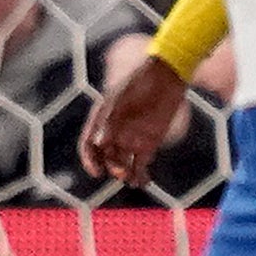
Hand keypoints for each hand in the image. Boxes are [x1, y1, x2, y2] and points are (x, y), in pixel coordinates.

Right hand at [80, 44, 192, 187]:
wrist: (167, 74)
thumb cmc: (140, 82)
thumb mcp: (123, 100)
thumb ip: (110, 122)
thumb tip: (99, 143)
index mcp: (101, 120)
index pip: (88, 144)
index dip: (89, 159)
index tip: (96, 171)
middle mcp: (114, 131)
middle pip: (106, 156)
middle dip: (111, 167)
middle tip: (121, 173)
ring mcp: (132, 137)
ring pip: (123, 163)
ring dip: (125, 174)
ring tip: (133, 180)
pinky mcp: (150, 141)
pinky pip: (141, 163)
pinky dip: (141, 174)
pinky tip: (144, 181)